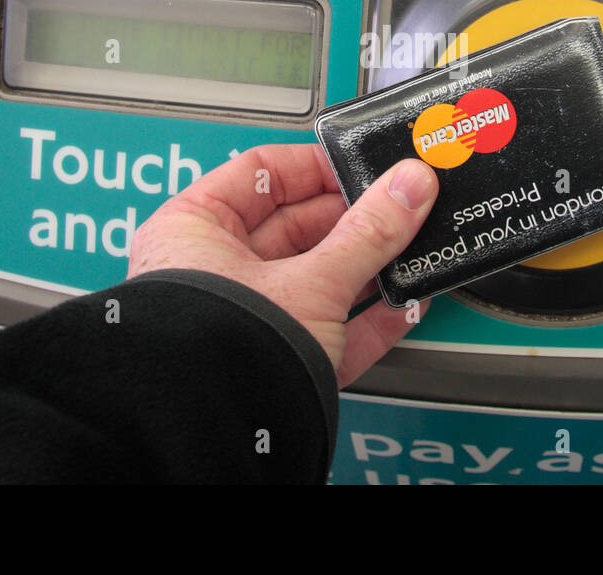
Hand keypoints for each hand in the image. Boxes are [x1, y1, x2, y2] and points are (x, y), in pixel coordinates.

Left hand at [127, 144, 437, 386]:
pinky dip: (366, 320)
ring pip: (316, 281)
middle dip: (355, 221)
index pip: (261, 173)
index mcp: (194, 230)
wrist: (214, 436)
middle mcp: (210, 273)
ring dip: (367, 269)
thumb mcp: (312, 278)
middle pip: (296, 229)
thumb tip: (408, 187)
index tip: (363, 166)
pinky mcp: (273, 366)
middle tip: (401, 207)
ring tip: (408, 253)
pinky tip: (403, 307)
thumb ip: (369, 230)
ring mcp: (242, 322)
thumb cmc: (216, 351)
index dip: (317, 166)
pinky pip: (326, 333)